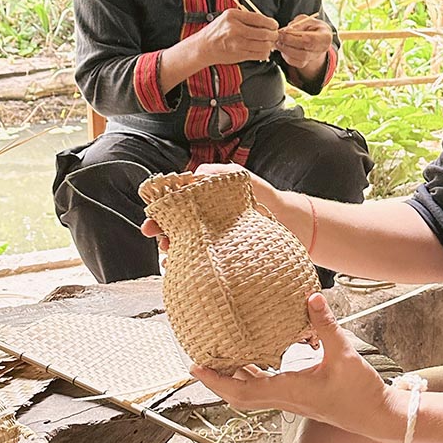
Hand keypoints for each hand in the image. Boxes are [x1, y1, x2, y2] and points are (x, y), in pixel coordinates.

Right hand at [141, 164, 283, 253]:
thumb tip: (192, 176)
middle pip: (174, 227)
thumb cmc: (265, 197)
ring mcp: (211, 240)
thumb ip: (219, 174)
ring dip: (172, 250)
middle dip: (162, 232)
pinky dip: (186, 266)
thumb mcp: (242, 179)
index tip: (153, 221)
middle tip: (159, 239)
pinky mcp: (220, 257)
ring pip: (183, 245)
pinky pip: (197, 262)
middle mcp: (204, 221)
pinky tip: (182, 269)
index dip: (161, 212)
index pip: (175, 205)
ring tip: (171, 254)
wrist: (289, 223)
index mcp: (205, 201)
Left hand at [191, 293, 400, 442]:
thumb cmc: (360, 391)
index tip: (196, 367)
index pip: (243, 390)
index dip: (217, 380)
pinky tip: (254, 356)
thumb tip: (310, 296)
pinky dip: (253, 373)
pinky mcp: (300, 396)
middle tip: (198, 360)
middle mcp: (285, 398)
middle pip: (240, 394)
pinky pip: (267, 386)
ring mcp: (292, 399)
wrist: (376, 417)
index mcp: (290, 391)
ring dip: (233, 376)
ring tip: (219, 355)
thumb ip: (325, 325)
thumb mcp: (343, 353)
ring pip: (252, 391)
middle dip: (217, 379)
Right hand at [196, 8, 278, 66]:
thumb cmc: (217, 31)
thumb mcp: (228, 17)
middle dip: (273, 34)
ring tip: (269, 42)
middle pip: (264, 33)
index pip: (259, 18)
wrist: (204, 47)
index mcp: (233, 16)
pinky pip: (259, 55)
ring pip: (264, 45)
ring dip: (270, 44)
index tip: (274, 25)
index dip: (271, 23)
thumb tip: (267, 22)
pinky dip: (265, 53)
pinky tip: (263, 49)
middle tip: (275, 34)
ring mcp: (237, 43)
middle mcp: (235, 29)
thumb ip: (246, 17)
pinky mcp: (239, 55)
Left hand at [275, 15, 332, 72]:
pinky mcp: (305, 62)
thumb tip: (287, 31)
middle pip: (304, 51)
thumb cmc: (312, 26)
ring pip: (299, 59)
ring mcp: (314, 57)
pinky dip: (286, 55)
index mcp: (325, 37)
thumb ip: (298, 24)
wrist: (317, 35)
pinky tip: (282, 47)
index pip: (311, 40)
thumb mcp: (306, 20)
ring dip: (286, 50)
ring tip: (279, 41)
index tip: (284, 31)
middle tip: (279, 36)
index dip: (295, 37)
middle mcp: (322, 50)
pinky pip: (295, 63)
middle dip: (288, 43)